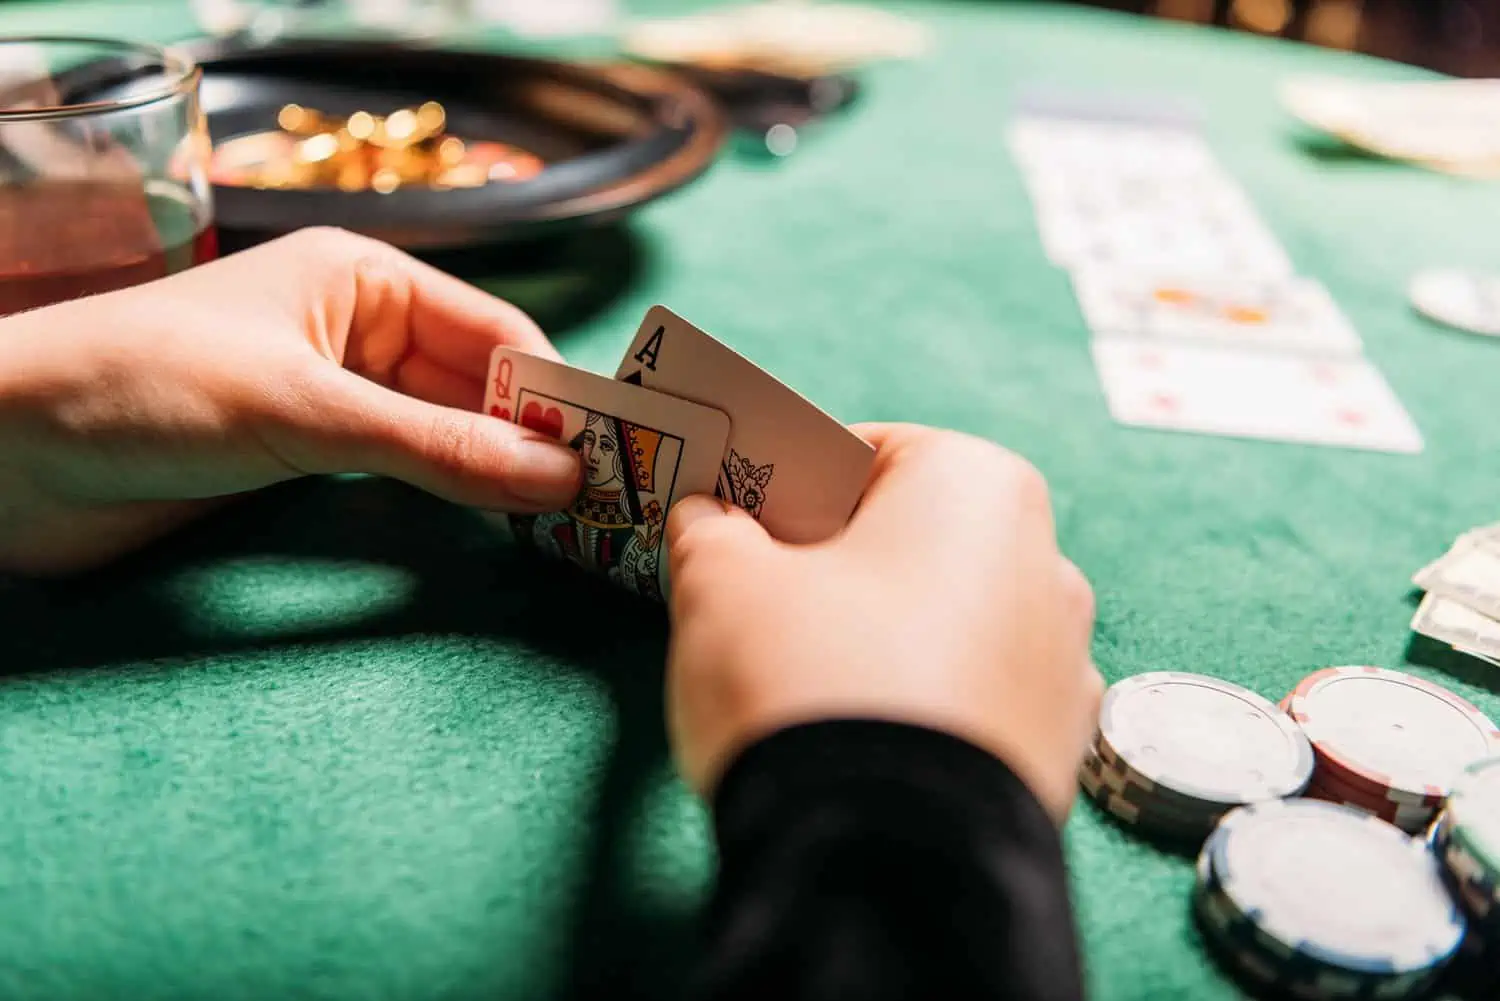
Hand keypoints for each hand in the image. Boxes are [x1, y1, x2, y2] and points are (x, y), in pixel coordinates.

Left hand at [0, 228, 579, 574]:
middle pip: (485, 386)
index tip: (617, 458)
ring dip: (505, 474)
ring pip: (453, 433)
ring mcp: (341, 397)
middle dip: (541, 439)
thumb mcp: (306, 411)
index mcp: (367, 280)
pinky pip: (411, 471)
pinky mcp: (314, 458)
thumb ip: (438, 447)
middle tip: (613, 504)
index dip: (560, 396)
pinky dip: (456, 496)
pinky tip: (499, 525)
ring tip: (575, 523)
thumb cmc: (145, 387)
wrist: (8, 453)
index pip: (500, 336)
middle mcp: (364, 332)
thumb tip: (563, 476)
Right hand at [664, 424, 1099, 824]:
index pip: (865, 453)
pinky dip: (924, 705)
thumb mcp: (721, 583)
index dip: (789, 485)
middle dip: (838, 563)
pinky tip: (865, 737)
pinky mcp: (1061, 751)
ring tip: (809, 682)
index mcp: (979, 486)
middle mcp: (1047, 561)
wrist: (884, 865)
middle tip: (762, 600)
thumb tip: (712, 522)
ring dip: (884, 636)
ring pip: (948, 622)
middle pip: (913, 538)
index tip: (741, 527)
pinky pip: (973, 700)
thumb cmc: (807, 680)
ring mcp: (1066, 662)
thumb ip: (712, 531)